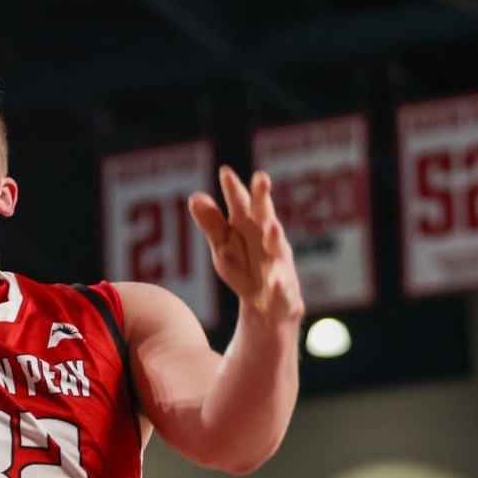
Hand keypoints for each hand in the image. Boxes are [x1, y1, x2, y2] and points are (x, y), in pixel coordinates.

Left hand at [189, 166, 303, 324]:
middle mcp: (266, 237)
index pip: (240, 202)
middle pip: (264, 213)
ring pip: (277, 245)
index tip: (225, 171)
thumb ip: (211, 222)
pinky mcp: (283, 286)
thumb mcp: (223, 245)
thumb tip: (194, 196)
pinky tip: (276, 282)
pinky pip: (281, 284)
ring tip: (272, 225)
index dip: (233, 188)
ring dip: (274, 234)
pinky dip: (279, 283)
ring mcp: (276, 261)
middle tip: (261, 178)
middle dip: (263, 196)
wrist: (266, 306)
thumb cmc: (244, 266)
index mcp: (247, 224)